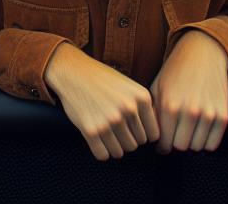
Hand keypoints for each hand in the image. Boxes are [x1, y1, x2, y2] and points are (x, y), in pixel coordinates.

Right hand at [42, 42, 156, 160]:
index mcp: (142, 98)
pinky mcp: (91, 130)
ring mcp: (109, 121)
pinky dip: (101, 151)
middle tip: (116, 130)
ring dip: (114, 147)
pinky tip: (97, 139)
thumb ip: (144, 108)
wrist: (73, 71)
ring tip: (106, 134)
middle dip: (127, 140)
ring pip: (120, 152)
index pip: (153, 135)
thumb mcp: (130, 86)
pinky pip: (102, 155)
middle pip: (136, 144)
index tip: (132, 130)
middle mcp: (128, 110)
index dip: (143, 134)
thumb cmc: (103, 80)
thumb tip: (155, 135)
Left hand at [150, 31, 227, 152]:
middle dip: (176, 142)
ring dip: (191, 141)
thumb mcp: (157, 88)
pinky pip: (212, 144)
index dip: (162, 145)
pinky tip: (200, 130)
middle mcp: (190, 112)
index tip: (163, 143)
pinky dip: (206, 141)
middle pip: (181, 147)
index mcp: (170, 105)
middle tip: (176, 133)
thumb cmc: (176, 72)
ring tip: (188, 129)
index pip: (165, 143)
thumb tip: (149, 138)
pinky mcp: (223, 115)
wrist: (203, 54)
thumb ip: (153, 114)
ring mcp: (209, 114)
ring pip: (197, 147)